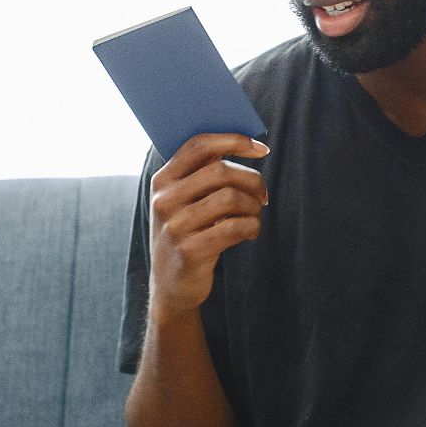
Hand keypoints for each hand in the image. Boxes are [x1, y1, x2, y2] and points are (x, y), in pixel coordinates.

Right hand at [148, 133, 269, 315]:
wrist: (172, 285)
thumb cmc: (187, 234)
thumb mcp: (183, 202)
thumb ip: (203, 174)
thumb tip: (245, 144)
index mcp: (162, 180)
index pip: (199, 146)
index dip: (234, 140)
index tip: (261, 148)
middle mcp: (164, 200)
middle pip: (220, 171)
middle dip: (252, 180)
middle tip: (262, 195)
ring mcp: (175, 226)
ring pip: (230, 198)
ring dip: (253, 207)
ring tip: (254, 216)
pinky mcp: (190, 251)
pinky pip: (234, 228)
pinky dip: (251, 227)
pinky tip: (251, 232)